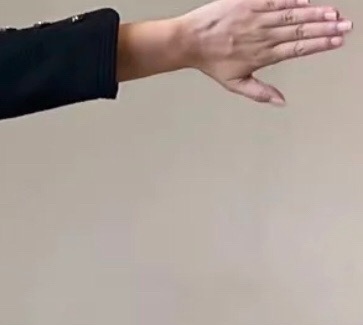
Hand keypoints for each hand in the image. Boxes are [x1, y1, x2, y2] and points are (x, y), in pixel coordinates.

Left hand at [180, 0, 351, 102]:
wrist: (190, 40)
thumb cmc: (212, 62)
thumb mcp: (234, 84)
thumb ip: (260, 92)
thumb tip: (282, 102)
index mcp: (261, 56)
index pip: (297, 49)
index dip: (319, 46)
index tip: (338, 43)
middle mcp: (261, 37)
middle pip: (299, 32)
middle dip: (325, 30)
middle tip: (347, 27)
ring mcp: (256, 18)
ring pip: (291, 15)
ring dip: (315, 14)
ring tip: (335, 14)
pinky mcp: (249, 2)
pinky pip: (276, 0)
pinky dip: (294, 1)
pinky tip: (310, 2)